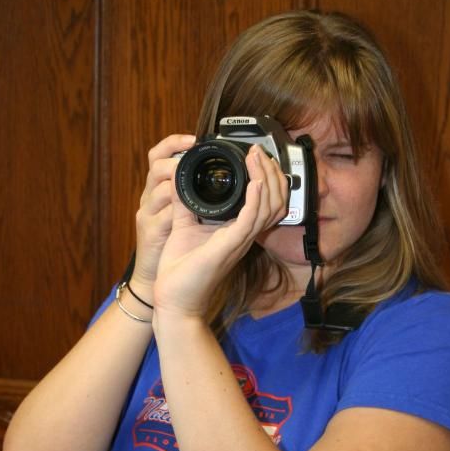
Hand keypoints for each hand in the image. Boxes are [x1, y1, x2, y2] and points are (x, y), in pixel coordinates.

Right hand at [130, 134, 196, 295]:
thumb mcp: (184, 221)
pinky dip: (177, 204)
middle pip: (154, 164)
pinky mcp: (149, 233)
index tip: (194, 138)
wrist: (165, 291)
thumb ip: (191, 200)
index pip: (160, 157)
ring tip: (192, 172)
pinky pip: (162, 213)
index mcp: (160, 195)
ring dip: (175, 176)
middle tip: (193, 149)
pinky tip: (189, 201)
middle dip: (174, 154)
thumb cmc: (175, 255)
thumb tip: (215, 181)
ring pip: (157, 185)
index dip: (174, 143)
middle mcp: (150, 200)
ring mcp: (147, 215)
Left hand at [152, 145, 289, 320]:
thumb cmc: (181, 270)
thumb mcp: (183, 225)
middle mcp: (244, 235)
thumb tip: (179, 176)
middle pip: (275, 201)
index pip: (266, 201)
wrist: (174, 298)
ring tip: (257, 158)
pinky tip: (256, 182)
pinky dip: (256, 199)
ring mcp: (240, 241)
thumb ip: (184, 202)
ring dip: (266, 179)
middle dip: (272, 173)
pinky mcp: (230, 246)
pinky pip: (251, 220)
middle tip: (259, 152)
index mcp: (237, 230)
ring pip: (269, 207)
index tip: (255, 155)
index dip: (267, 178)